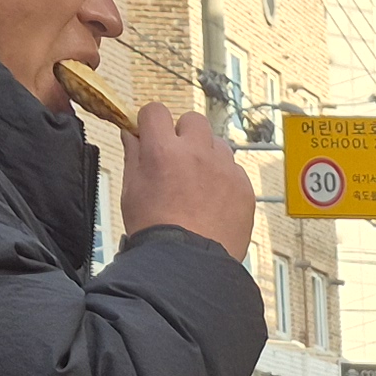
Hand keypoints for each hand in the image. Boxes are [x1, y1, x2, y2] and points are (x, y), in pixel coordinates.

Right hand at [123, 104, 256, 257]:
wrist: (189, 265)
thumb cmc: (156, 233)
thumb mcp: (131, 191)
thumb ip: (134, 156)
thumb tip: (131, 135)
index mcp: (163, 150)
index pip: (156, 111)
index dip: (151, 122)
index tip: (151, 135)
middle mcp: (197, 153)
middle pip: (193, 120)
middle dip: (184, 134)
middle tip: (178, 159)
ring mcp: (224, 169)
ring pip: (218, 144)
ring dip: (207, 156)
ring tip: (198, 184)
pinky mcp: (244, 188)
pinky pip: (235, 171)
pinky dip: (225, 180)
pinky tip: (214, 201)